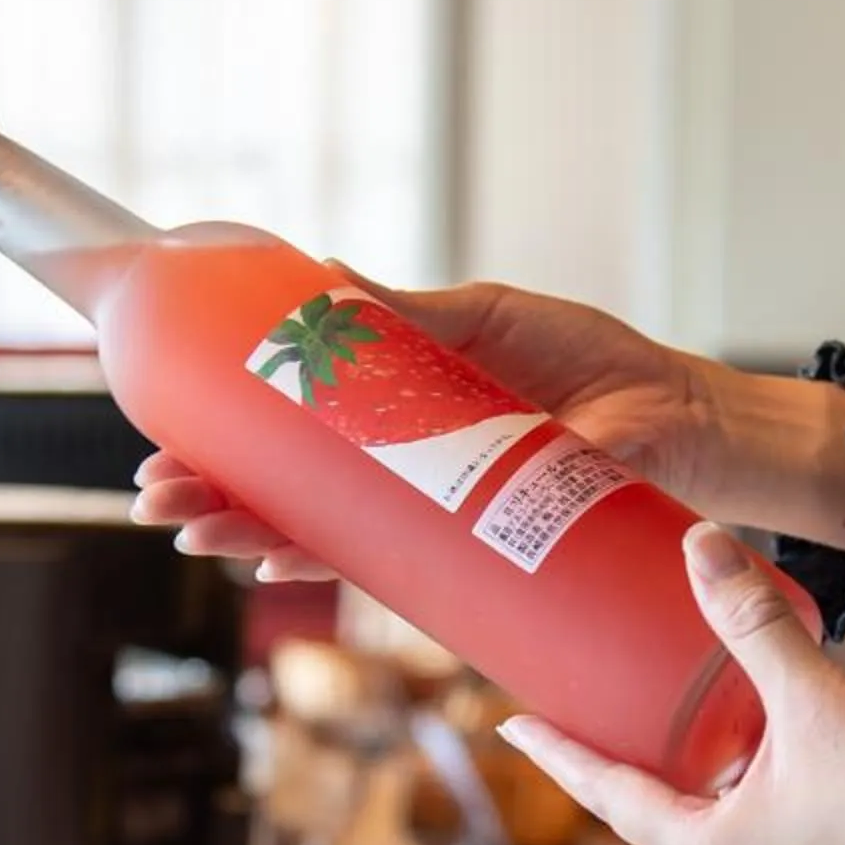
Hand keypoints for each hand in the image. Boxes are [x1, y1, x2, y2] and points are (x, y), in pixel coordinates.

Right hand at [134, 271, 726, 580]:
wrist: (687, 420)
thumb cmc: (601, 365)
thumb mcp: (491, 319)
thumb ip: (410, 313)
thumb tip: (324, 274)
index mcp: (398, 419)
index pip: (292, 437)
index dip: (224, 443)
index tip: (168, 439)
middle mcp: (405, 479)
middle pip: (286, 496)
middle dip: (213, 499)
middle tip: (157, 497)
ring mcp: (436, 520)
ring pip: (322, 538)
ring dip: (251, 539)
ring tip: (192, 534)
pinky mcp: (476, 550)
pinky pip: (392, 569)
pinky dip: (334, 568)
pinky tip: (281, 564)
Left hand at [499, 524, 844, 844]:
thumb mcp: (816, 698)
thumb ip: (753, 622)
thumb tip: (700, 542)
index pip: (607, 794)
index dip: (557, 750)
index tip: (509, 720)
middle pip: (652, 809)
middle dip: (622, 755)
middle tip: (584, 700)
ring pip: (708, 820)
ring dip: (687, 771)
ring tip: (659, 711)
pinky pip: (755, 831)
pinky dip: (737, 787)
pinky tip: (745, 744)